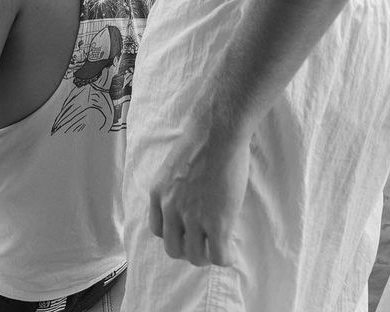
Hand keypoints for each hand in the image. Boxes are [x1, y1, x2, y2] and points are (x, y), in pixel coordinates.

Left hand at [147, 114, 249, 266]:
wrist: (218, 131)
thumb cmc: (201, 138)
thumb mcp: (174, 165)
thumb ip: (175, 187)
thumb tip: (188, 197)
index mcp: (158, 192)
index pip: (157, 229)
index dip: (174, 233)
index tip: (187, 231)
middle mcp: (170, 208)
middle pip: (173, 248)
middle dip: (188, 249)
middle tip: (204, 243)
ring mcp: (192, 217)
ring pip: (195, 256)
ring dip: (207, 255)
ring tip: (219, 248)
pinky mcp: (216, 222)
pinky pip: (219, 255)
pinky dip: (225, 258)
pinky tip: (231, 253)